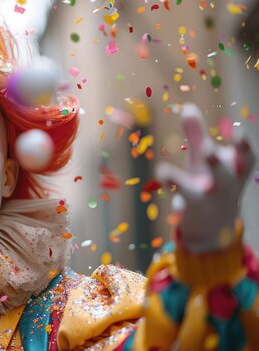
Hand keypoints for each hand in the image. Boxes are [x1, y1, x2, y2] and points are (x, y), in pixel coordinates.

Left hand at [156, 103, 256, 252]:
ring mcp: (210, 194)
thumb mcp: (206, 155)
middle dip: (214, 159)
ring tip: (167, 170)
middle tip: (206, 148)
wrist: (215, 223)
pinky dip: (172, 184)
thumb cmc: (213, 178)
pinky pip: (182, 194)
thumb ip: (197, 132)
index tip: (235, 129)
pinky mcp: (193, 203)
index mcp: (236, 165)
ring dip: (189, 177)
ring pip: (203, 186)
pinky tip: (161, 172)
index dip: (242, 143)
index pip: (246, 153)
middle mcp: (226, 180)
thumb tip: (187, 105)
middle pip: (221, 167)